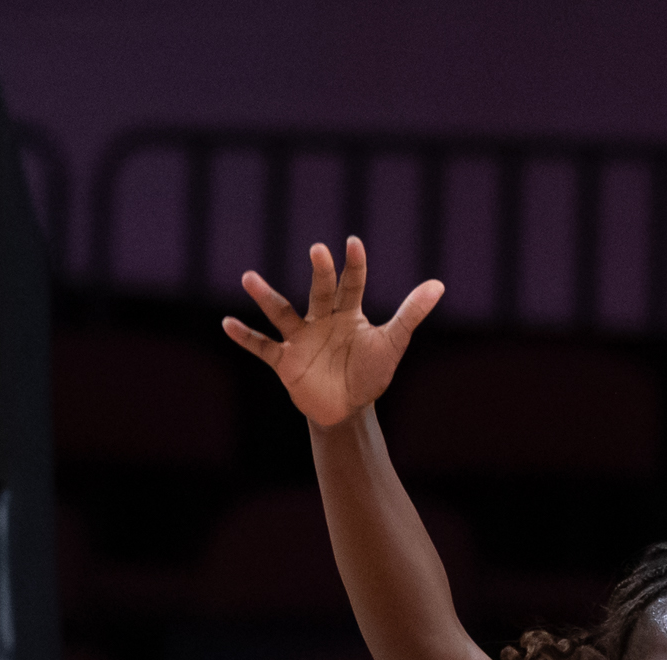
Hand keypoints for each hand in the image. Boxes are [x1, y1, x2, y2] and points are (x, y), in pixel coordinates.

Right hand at [223, 237, 444, 427]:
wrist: (348, 409)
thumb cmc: (370, 373)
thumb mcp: (393, 343)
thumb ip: (411, 313)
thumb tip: (439, 284)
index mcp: (348, 313)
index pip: (352, 283)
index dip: (354, 265)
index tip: (354, 242)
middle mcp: (321, 319)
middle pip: (320, 291)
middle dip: (320, 273)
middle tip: (318, 249)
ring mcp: (301, 338)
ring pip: (282, 313)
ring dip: (265, 296)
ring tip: (248, 277)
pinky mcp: (285, 360)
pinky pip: (262, 346)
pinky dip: (246, 337)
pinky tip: (228, 324)